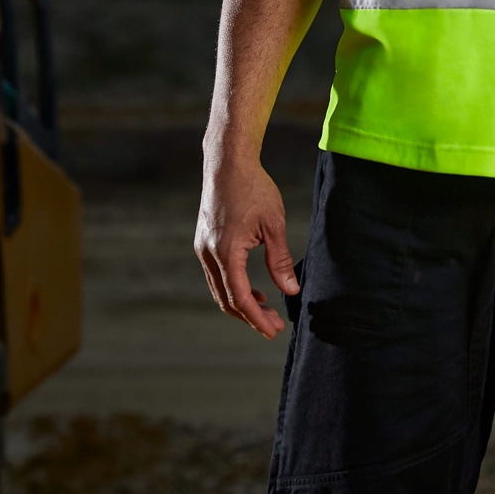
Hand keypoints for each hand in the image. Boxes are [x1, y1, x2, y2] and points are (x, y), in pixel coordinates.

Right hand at [194, 146, 299, 339]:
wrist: (227, 163)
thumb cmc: (253, 188)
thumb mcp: (273, 224)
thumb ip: (280, 260)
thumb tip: (291, 290)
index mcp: (226, 252)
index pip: (240, 298)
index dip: (257, 318)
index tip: (273, 330)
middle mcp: (208, 254)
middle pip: (226, 300)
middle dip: (250, 317)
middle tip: (274, 326)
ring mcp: (203, 248)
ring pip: (219, 289)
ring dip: (241, 304)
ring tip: (266, 310)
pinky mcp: (204, 242)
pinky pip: (217, 275)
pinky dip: (233, 288)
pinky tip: (254, 289)